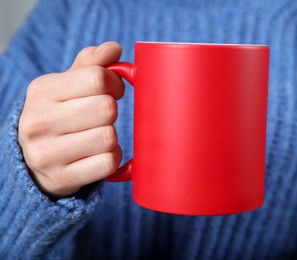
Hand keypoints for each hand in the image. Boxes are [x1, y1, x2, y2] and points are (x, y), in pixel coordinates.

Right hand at [18, 42, 124, 197]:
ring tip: (98, 135)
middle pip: (106, 108)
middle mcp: (39, 122)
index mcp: (43, 92)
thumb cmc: (58, 115)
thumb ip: (90, 64)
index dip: (115, 83)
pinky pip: (108, 163)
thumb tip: (113, 49)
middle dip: (112, 111)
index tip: (113, 90)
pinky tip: (98, 154)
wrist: (34, 159)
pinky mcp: (62, 178)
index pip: (97, 78)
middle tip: (105, 115)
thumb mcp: (65, 85)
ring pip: (109, 137)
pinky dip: (111, 157)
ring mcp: (48, 154)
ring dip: (112, 136)